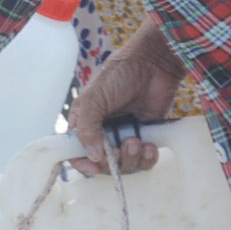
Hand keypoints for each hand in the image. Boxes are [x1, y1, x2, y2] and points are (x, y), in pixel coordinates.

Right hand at [69, 22, 183, 176]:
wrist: (154, 63)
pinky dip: (147, 159)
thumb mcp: (94, 98)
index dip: (82, 162)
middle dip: (113, 161)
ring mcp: (125, 136)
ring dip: (131, 159)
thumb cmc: (120, 74)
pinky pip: (145, 161)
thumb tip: (93, 156)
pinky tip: (150, 146)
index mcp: (85, 122)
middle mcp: (103, 132)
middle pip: (102, 163)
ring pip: (125, 165)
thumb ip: (88, 127)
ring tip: (138, 141)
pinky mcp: (147, 137)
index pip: (76, 151)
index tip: (94, 166)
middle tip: (123, 146)